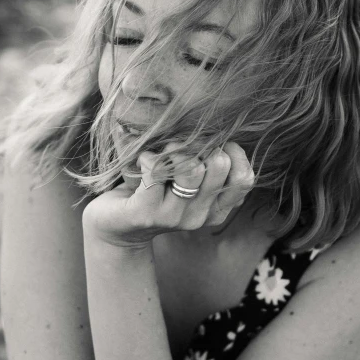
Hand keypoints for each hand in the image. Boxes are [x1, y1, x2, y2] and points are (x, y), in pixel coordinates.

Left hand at [82, 141, 254, 247]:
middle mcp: (199, 216)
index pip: (244, 179)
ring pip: (191, 168)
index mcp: (215, 210)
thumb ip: (209, 168)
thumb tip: (223, 134)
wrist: (114, 225)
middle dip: (201, 144)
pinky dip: (148, 158)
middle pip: (219, 166)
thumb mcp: (188, 185)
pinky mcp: (146, 213)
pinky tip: (143, 161)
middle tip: (182, 147)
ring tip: (162, 152)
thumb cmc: (155, 193)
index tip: (215, 144)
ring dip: (175, 149)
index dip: (235, 153)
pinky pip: (156, 172)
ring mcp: (173, 217)